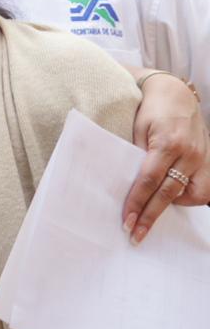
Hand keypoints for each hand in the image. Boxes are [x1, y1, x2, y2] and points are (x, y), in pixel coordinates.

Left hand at [125, 72, 209, 243]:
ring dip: (173, 206)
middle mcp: (189, 153)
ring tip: (153, 212)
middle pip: (168, 193)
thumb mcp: (137, 129)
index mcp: (167, 144)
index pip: (148, 180)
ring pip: (193, 194)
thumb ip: (136, 155)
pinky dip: (189, 196)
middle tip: (135, 234)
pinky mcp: (208, 160)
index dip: (137, 203)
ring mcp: (202, 158)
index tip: (126, 221)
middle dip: (150, 215)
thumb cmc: (151, 111)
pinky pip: (203, 188)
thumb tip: (129, 185)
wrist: (176, 94)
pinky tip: (173, 197)